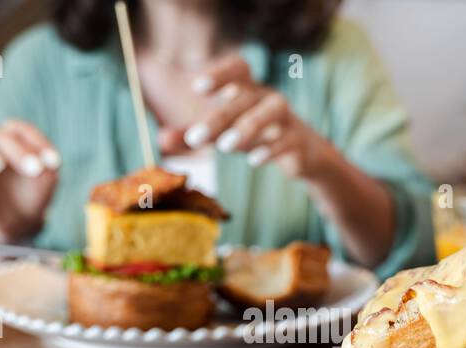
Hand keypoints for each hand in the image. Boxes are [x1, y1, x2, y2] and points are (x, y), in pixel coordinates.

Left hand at [159, 55, 332, 179]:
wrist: (304, 155)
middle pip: (245, 97)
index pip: (239, 68)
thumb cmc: (257, 136)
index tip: (198, 88)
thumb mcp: (223, 134)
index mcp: (249, 91)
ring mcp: (287, 118)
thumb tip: (161, 139)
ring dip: (248, 125)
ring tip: (226, 147)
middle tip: (194, 138)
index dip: (221, 73)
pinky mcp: (299, 141)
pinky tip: (253, 161)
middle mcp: (268, 98)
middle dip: (219, 117)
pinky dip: (271, 148)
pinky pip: (288, 138)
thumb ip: (194, 136)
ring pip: (272, 109)